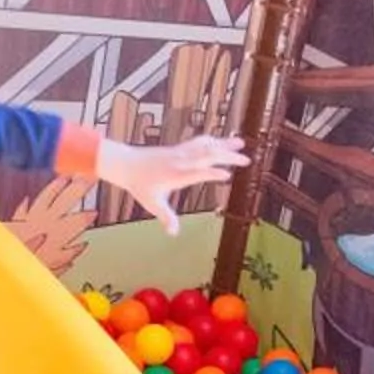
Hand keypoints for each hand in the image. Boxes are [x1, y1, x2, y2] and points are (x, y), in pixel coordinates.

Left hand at [97, 133, 245, 233]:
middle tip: (246, 160)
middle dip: (228, 156)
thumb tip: (173, 233)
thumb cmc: (139, 185)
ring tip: (241, 143)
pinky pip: (200, 141)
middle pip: (208, 155)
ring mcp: (181, 152)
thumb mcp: (152, 204)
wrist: (126, 163)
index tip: (228, 175)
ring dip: (224, 144)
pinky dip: (213, 140)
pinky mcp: (180, 147)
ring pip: (206, 144)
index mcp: (176, 174)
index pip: (198, 172)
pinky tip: (223, 141)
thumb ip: (166, 217)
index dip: (213, 173)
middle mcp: (181, 160)